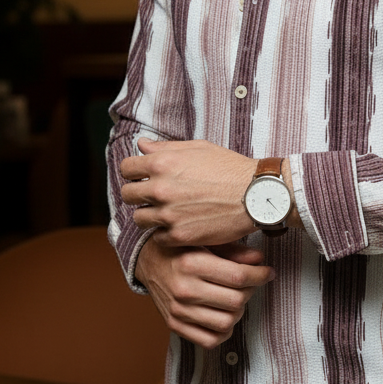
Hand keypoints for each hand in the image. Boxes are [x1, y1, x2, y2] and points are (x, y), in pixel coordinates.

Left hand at [120, 138, 255, 246]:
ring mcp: (169, 214)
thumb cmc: (229, 168)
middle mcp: (161, 188)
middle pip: (127, 195)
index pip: (126, 168)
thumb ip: (166, 147)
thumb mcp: (198, 148)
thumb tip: (142, 145)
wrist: (256, 194)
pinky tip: (179, 225)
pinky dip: (165, 233)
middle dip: (138, 194)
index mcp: (163, 163)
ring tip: (167, 212)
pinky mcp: (180, 235)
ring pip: (139, 218)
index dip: (133, 172)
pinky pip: (157, 238)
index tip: (141, 177)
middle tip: (153, 196)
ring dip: (150, 215)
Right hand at [136, 237, 273, 349]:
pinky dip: (224, 331)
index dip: (261, 275)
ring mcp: (178, 311)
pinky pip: (209, 340)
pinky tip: (225, 315)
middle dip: (251, 291)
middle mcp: (184, 289)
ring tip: (237, 298)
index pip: (239, 276)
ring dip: (239, 311)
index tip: (268, 272)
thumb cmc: (182, 248)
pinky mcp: (174, 325)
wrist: (149, 261)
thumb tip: (259, 259)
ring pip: (227, 322)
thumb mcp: (206, 241)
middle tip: (251, 282)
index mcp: (192, 264)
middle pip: (236, 301)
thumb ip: (234, 251)